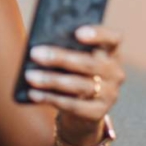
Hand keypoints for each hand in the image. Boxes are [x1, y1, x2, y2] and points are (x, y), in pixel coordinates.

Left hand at [25, 24, 124, 141]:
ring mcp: (109, 94)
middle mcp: (115, 72)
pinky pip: (73, 105)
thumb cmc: (72, 73)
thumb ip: (65, 48)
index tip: (77, 32)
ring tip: (30, 75)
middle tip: (35, 53)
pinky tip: (34, 93)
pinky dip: (50, 98)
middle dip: (60, 57)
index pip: (113, 39)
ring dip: (51, 80)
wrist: (81, 111)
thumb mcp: (73, 58)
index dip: (98, 34)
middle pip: (89, 63)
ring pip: (79, 85)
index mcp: (111, 52)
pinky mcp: (98, 113)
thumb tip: (41, 45)